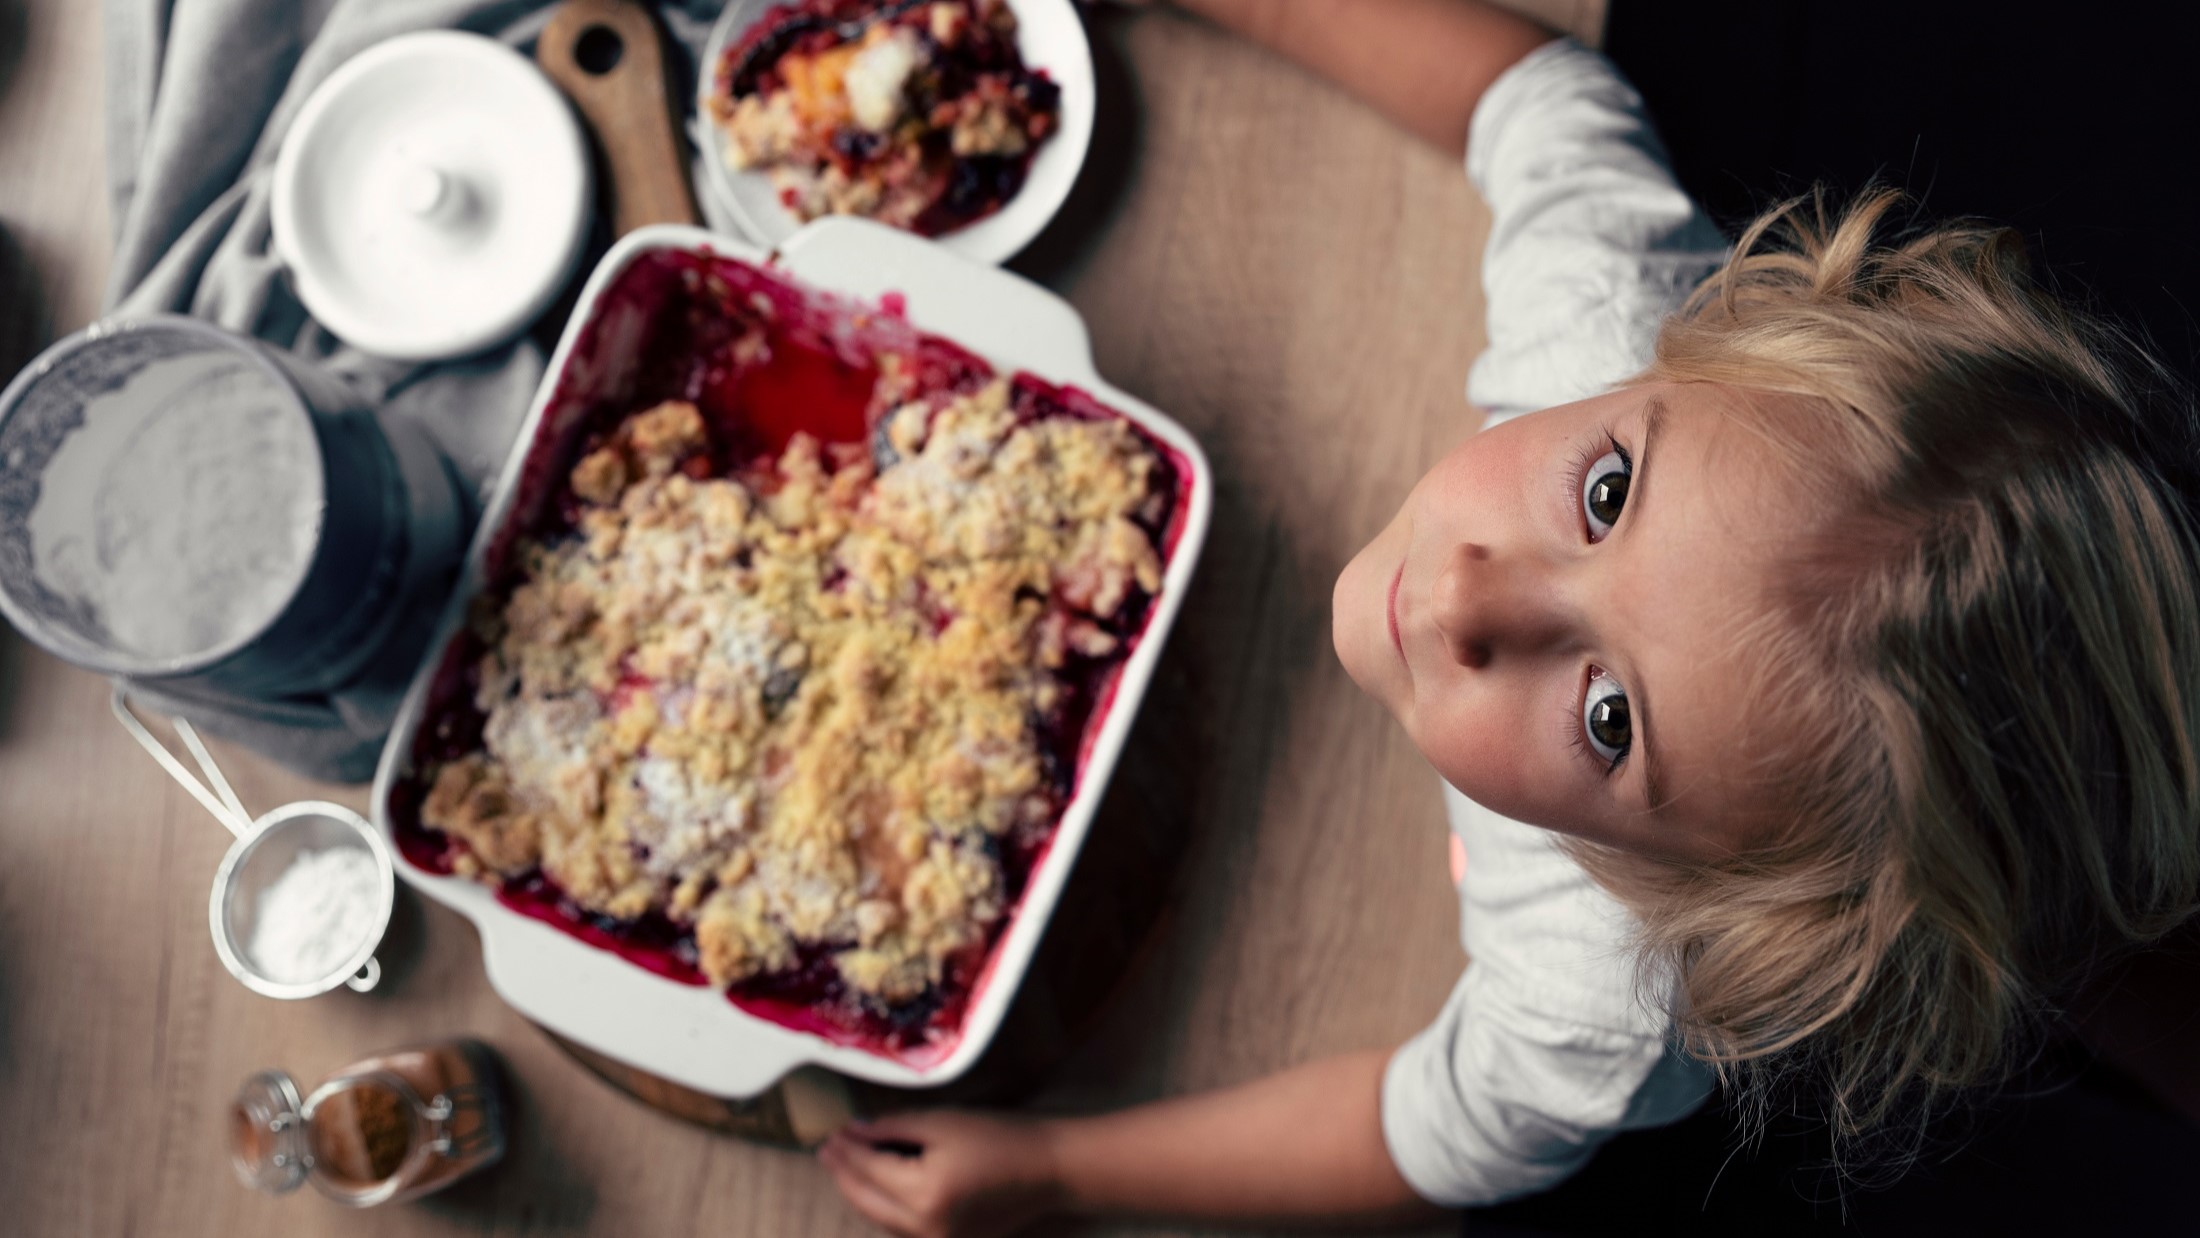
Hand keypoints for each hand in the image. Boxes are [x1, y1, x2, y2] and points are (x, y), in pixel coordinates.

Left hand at [818, 1111, 1066, 1237]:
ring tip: (844, 1166)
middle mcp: (924, 1227)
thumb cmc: (999, 1137)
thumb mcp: (943, 1122)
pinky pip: (902, 1228)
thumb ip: (893, 1128)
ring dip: (860, 1192)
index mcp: (923, 1193)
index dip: (846, 1150)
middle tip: (826, 1150)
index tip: (830, 1132)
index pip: (868, 1170)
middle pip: (866, 1201)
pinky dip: (884, 1206)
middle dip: (843, 1175)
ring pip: (880, 1219)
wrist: (1048, 1169)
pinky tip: (876, 1187)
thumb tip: (855, 1132)